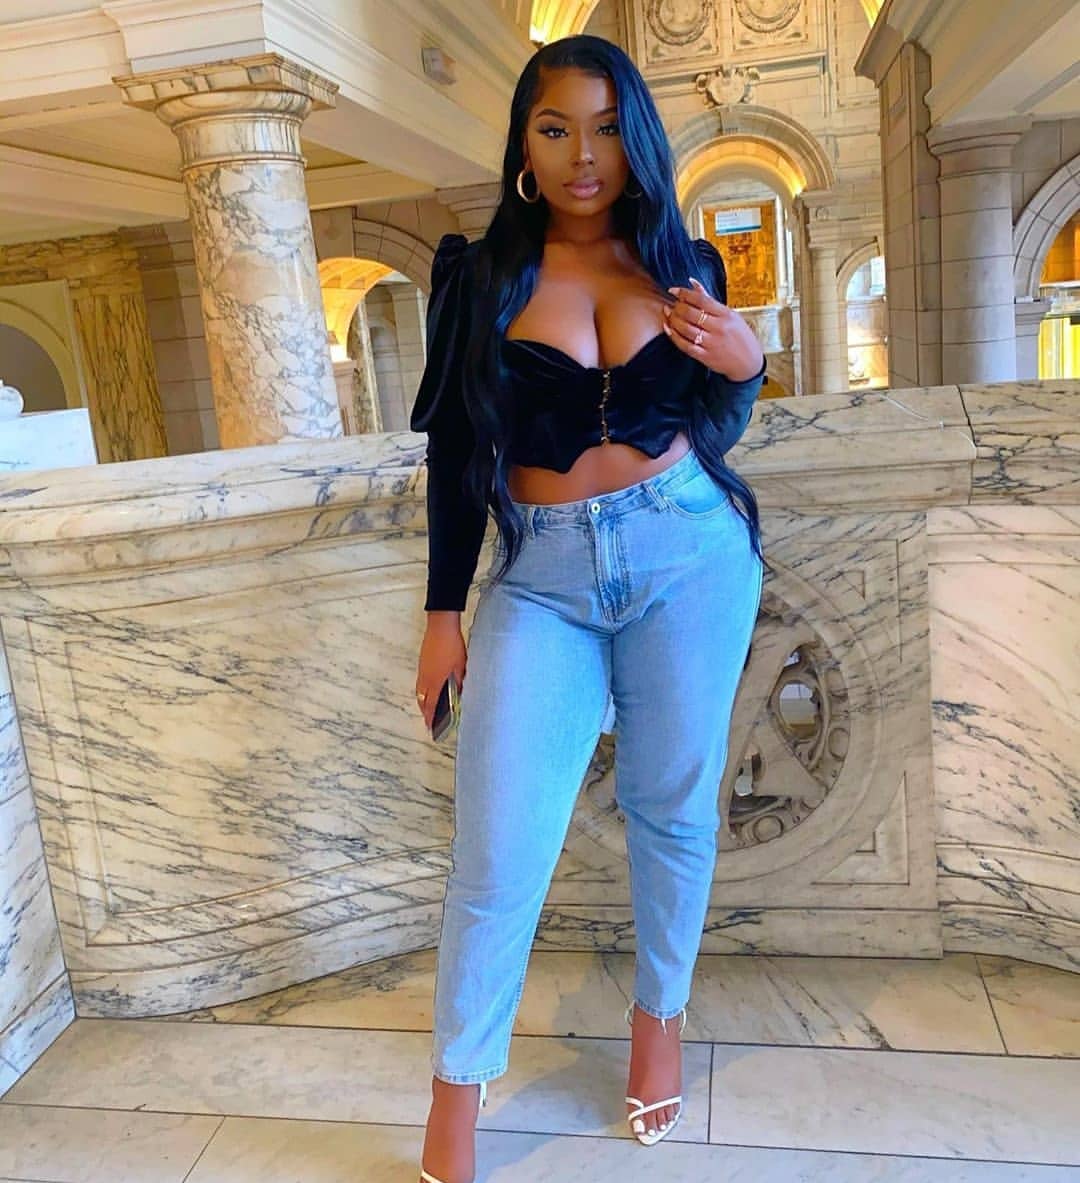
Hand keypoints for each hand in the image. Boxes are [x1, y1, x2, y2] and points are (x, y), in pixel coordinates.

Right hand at [416, 616, 466, 731]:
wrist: (441, 627)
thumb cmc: (452, 645)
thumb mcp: (461, 667)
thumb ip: (459, 682)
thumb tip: (458, 693)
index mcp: (435, 681)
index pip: (431, 705)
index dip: (431, 718)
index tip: (431, 727)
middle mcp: (426, 678)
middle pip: (422, 701)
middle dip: (425, 713)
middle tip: (428, 722)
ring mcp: (422, 670)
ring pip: (420, 692)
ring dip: (423, 702)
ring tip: (427, 709)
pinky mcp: (422, 663)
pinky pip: (420, 682)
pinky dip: (423, 690)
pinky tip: (429, 690)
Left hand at [662, 277, 763, 381]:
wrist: (748, 363)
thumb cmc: (740, 337)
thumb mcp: (731, 315)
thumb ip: (710, 300)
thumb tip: (692, 282)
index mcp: (727, 315)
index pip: (701, 300)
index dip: (684, 293)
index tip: (673, 290)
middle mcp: (719, 328)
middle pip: (691, 313)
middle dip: (677, 307)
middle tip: (672, 305)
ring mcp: (712, 343)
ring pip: (686, 329)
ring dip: (673, 320)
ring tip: (668, 314)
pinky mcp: (705, 356)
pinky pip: (685, 345)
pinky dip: (674, 336)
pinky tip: (668, 328)